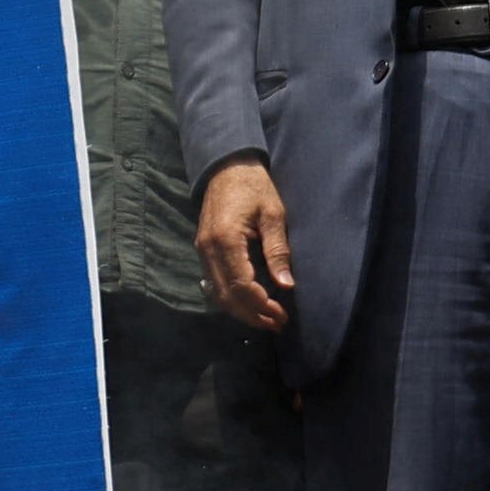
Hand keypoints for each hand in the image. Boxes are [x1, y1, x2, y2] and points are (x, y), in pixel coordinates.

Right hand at [195, 156, 294, 333]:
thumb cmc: (254, 186)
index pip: (241, 284)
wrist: (227, 166)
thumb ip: (278, 250)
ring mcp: (202, 250)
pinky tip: (250, 304)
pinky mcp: (203, 250)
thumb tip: (286, 285)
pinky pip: (214, 283)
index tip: (281, 314)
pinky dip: (231, 299)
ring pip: (218, 294)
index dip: (261, 304)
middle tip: (277, 324)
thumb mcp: (273, 214)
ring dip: (241, 311)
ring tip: (266, 320)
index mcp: (226, 239)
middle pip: (227, 296)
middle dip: (252, 315)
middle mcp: (208, 249)